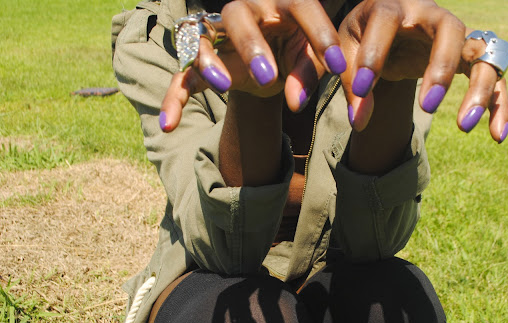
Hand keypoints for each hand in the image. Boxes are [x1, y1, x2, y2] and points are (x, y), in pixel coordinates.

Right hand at [160, 0, 347, 131]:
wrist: (271, 59)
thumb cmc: (296, 52)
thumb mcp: (309, 62)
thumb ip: (307, 77)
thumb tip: (295, 103)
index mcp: (284, 4)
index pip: (302, 7)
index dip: (320, 34)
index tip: (337, 66)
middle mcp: (246, 12)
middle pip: (237, 15)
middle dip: (250, 45)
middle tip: (267, 75)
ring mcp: (217, 35)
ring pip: (200, 38)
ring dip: (208, 60)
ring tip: (222, 85)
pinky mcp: (202, 62)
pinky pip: (181, 76)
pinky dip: (174, 99)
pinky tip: (169, 125)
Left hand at [339, 0, 507, 142]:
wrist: (389, 30)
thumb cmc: (365, 38)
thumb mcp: (348, 54)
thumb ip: (354, 84)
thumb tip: (360, 121)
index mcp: (392, 5)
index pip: (386, 20)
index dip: (374, 54)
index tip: (363, 90)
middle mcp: (431, 14)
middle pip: (450, 28)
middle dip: (441, 68)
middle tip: (427, 107)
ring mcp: (456, 34)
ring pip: (482, 53)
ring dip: (479, 88)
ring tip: (463, 126)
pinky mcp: (470, 55)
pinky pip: (495, 76)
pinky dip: (499, 105)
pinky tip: (496, 136)